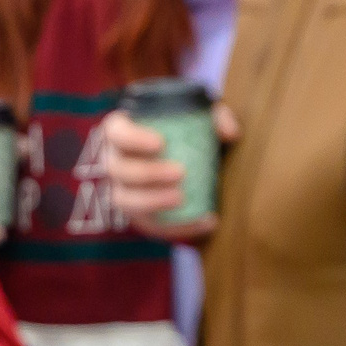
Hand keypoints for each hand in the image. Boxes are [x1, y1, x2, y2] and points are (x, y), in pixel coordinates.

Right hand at [98, 110, 219, 242]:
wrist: (188, 163)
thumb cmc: (187, 132)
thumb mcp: (202, 118)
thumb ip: (218, 118)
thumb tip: (229, 133)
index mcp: (122, 133)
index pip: (117, 133)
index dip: (133, 138)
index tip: (160, 143)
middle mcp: (116, 162)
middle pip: (119, 169)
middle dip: (147, 172)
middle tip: (180, 172)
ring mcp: (123, 191)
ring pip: (125, 201)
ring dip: (151, 201)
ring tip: (181, 198)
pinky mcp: (139, 216)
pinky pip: (150, 226)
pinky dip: (177, 227)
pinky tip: (205, 222)